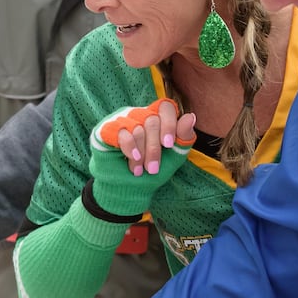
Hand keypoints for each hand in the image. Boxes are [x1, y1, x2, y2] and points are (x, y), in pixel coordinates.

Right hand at [87, 98, 195, 217]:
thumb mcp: (173, 157)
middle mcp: (139, 115)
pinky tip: (132, 159)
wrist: (128, 190)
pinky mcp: (106, 129)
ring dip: (141, 153)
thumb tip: (191, 116)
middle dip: (154, 148)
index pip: (165, 107)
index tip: (168, 145)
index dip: (169, 123)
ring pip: (137, 127)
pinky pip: (121, 131)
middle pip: (152, 119)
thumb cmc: (151, 172)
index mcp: (157, 118)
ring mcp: (121, 120)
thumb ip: (183, 137)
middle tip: (152, 169)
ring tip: (138, 170)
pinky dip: (129, 147)